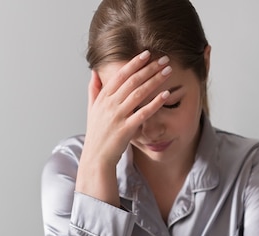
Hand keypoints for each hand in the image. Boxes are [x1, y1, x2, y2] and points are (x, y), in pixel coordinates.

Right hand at [76, 51, 171, 204]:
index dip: (134, 63)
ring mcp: (118, 116)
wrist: (96, 158)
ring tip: (167, 71)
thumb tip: (94, 72)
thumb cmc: (97, 134)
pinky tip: (166, 94)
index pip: (120, 75)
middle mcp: (110, 104)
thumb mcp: (91, 110)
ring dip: (154, 80)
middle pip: (132, 81)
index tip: (146, 54)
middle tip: (164, 59)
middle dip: (149, 68)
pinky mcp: (126, 129)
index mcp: (103, 98)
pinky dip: (155, 103)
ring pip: (139, 93)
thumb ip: (94, 90)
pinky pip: (143, 113)